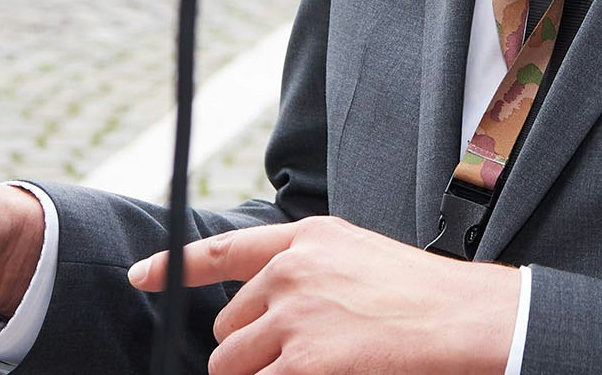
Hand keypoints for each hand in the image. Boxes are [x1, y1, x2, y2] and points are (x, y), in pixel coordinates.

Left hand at [129, 217, 517, 374]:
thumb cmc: (417, 295)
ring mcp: (295, 319)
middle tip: (296, 358)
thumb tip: (261, 303)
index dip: (171, 266)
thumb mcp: (356, 254)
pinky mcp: (304, 364)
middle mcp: (291, 273)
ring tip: (308, 370)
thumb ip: (305, 267)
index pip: (222, 250)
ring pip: (233, 366)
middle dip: (248, 352)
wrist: (460, 319)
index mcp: (305, 239)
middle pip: (226, 328)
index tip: (140, 276)